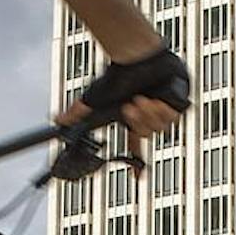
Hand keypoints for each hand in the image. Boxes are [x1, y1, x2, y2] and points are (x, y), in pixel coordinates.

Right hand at [60, 45, 190, 151]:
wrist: (137, 57)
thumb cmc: (117, 75)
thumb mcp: (95, 99)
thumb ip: (77, 112)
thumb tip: (56, 120)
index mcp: (133, 122)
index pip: (135, 147)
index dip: (137, 164)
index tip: (138, 178)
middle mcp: (150, 117)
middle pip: (147, 134)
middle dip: (137, 121)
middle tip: (130, 105)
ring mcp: (166, 109)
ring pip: (162, 126)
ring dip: (150, 113)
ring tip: (143, 98)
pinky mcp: (179, 100)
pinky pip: (176, 116)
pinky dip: (165, 108)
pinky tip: (156, 97)